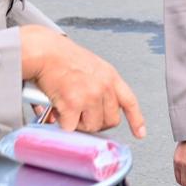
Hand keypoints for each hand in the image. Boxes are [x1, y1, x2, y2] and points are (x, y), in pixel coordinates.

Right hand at [19, 26, 145, 137]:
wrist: (46, 51)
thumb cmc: (62, 57)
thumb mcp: (91, 66)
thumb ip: (97, 88)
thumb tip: (89, 114)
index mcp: (110, 76)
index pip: (129, 101)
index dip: (136, 120)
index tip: (140, 133)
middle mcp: (104, 87)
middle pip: (111, 120)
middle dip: (96, 122)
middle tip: (81, 116)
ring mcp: (90, 96)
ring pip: (92, 127)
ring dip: (78, 124)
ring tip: (67, 110)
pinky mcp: (73, 104)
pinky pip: (71, 127)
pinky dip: (63, 124)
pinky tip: (57, 111)